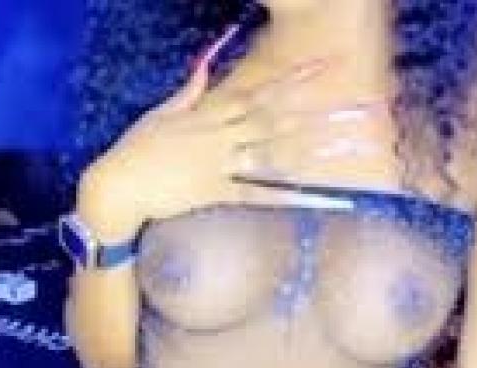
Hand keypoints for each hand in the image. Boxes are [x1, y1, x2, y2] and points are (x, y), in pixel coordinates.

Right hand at [76, 42, 392, 236]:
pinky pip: (259, 194)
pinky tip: (319, 199)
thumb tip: (209, 58)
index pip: (261, 91)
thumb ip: (192, 87)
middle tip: (360, 108)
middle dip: (322, 111)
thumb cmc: (135, 150)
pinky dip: (290, 196)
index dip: (296, 79)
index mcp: (211, 113)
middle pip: (280, 119)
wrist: (116, 187)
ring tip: (350, 147)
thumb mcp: (163, 111)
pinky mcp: (216, 193)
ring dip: (316, 149)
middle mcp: (222, 135)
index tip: (326, 68)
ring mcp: (221, 164)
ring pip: (276, 152)